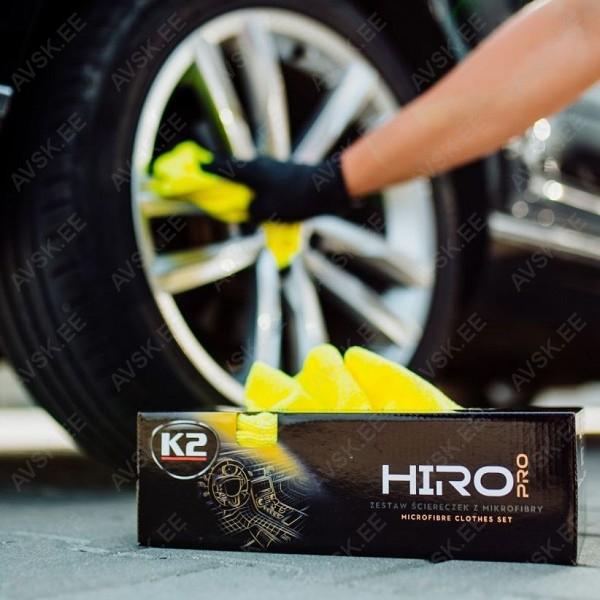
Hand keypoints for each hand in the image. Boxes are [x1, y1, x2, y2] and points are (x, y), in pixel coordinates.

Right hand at [201, 156, 351, 222]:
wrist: (328, 189)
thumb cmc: (294, 198)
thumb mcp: (267, 210)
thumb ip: (252, 211)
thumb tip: (249, 211)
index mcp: (250, 170)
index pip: (222, 167)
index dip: (208, 167)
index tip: (195, 165)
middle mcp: (261, 165)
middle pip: (237, 170)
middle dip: (226, 178)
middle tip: (215, 186)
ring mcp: (275, 168)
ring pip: (253, 176)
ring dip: (245, 186)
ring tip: (242, 200)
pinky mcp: (287, 175)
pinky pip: (267, 182)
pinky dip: (260, 191)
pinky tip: (264, 203)